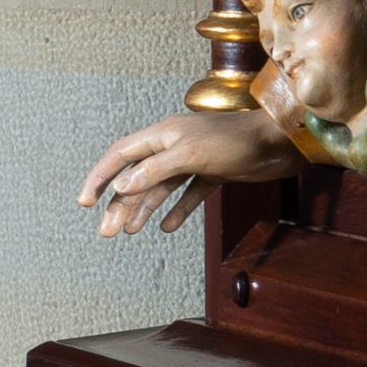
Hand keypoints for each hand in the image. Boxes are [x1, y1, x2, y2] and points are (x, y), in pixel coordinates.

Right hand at [77, 106, 293, 235]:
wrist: (281, 142)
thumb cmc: (237, 141)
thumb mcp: (191, 154)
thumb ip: (156, 169)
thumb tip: (122, 185)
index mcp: (163, 134)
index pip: (120, 155)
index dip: (100, 176)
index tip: (85, 202)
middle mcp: (174, 146)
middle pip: (138, 176)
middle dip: (120, 204)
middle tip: (106, 232)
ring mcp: (194, 160)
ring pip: (161, 188)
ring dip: (143, 209)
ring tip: (129, 231)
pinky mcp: (215, 173)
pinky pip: (189, 194)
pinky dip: (178, 210)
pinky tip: (168, 227)